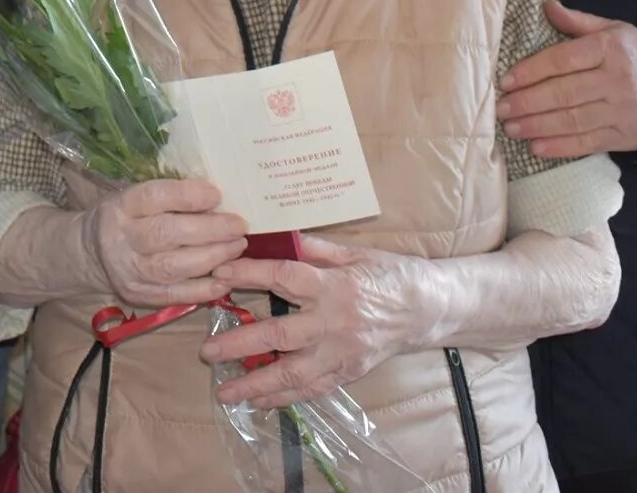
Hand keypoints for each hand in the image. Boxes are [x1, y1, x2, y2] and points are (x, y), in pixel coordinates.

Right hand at [84, 178, 246, 309]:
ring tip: (237, 247)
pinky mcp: (139, 296)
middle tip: (239, 226)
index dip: (187, 196)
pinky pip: (176, 295)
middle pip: (166, 234)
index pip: (154, 197)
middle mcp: (122, 238)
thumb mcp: (138, 197)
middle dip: (210, 230)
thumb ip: (171, 197)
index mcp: (122, 205)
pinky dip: (204, 289)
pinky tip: (226, 279)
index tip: (217, 194)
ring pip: (172, 267)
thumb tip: (218, 198)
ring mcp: (129, 271)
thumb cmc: (128, 217)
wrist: (92, 253)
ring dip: (212, 258)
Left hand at [200, 237, 431, 406]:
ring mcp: (343, 352)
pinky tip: (259, 402)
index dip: (250, 274)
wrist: (429, 308)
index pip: (284, 277)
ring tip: (225, 392)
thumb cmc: (389, 273)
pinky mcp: (349, 372)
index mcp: (334, 285)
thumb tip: (273, 234)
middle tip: (207, 351)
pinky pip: (313, 389)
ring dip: (256, 384)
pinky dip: (285, 398)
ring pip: (294, 373)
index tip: (219, 272)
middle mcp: (336, 322)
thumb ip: (313, 247)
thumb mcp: (353, 251)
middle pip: (281, 334)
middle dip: (240, 344)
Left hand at [496, 1, 636, 156]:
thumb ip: (578, 22)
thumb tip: (546, 5)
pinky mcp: (623, 136)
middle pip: (564, 93)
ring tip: (510, 128)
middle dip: (527, 102)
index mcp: (609, 49)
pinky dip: (559, 147)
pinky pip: (587, 143)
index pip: (563, 60)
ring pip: (572, 120)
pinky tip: (535, 147)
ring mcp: (620, 111)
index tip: (506, 80)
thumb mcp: (613, 30)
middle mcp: (615, 81)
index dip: (531, 70)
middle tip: (501, 108)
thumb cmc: (634, 56)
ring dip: (537, 126)